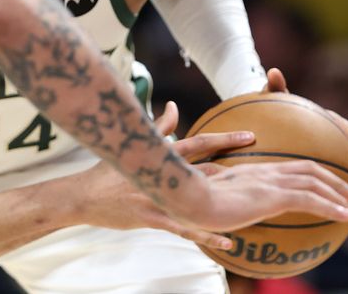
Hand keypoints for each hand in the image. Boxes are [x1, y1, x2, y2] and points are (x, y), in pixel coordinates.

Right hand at [71, 101, 255, 249]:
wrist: (81, 197)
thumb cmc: (107, 171)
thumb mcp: (131, 146)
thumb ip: (157, 128)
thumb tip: (173, 105)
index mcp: (159, 156)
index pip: (197, 143)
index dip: (224, 139)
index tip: (251, 135)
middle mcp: (161, 175)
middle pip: (205, 171)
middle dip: (236, 172)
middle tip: (267, 174)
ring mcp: (157, 198)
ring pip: (197, 202)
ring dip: (226, 206)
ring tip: (255, 211)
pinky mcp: (152, 218)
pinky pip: (184, 230)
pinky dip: (206, 236)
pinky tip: (228, 243)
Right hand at [185, 159, 347, 232]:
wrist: (187, 199)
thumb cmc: (193, 201)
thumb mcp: (214, 197)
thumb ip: (227, 199)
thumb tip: (232, 213)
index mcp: (252, 172)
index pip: (290, 167)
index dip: (315, 174)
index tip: (329, 186)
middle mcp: (264, 172)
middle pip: (308, 169)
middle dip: (335, 181)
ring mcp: (268, 182)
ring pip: (314, 183)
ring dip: (339, 195)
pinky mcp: (270, 196)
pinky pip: (310, 200)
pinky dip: (333, 207)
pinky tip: (346, 217)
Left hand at [262, 67, 347, 210]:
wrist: (266, 118)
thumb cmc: (270, 107)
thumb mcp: (272, 97)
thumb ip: (275, 87)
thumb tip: (273, 72)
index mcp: (329, 121)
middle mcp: (335, 140)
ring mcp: (331, 157)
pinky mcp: (322, 171)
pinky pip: (332, 188)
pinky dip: (335, 203)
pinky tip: (334, 221)